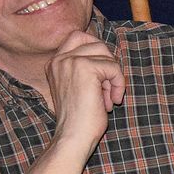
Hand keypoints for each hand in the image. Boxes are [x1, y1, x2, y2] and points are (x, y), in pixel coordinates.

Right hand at [42, 31, 125, 150]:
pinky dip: (119, 85)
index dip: (98, 50)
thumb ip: (87, 69)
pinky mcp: (85, 68)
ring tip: (108, 98)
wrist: (73, 137)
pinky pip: (113, 68)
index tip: (104, 73)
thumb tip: (110, 57)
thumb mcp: (79, 88)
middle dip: (108, 64)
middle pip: (96, 43)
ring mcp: (70, 61)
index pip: (79, 37)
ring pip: (106, 55)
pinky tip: (111, 102)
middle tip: (107, 88)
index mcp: (55, 63)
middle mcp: (59, 59)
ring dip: (114, 77)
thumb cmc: (80, 119)